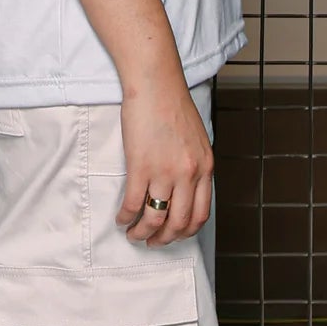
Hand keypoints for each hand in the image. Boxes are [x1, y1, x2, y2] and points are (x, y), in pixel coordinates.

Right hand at [114, 81, 212, 245]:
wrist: (156, 84)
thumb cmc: (173, 106)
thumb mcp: (197, 140)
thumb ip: (194, 165)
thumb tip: (185, 188)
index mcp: (204, 168)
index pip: (201, 214)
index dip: (185, 231)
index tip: (174, 235)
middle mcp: (188, 174)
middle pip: (179, 222)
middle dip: (164, 238)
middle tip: (152, 241)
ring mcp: (165, 171)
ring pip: (156, 218)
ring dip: (143, 232)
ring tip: (134, 234)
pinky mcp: (141, 165)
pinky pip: (135, 202)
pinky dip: (127, 216)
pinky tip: (122, 218)